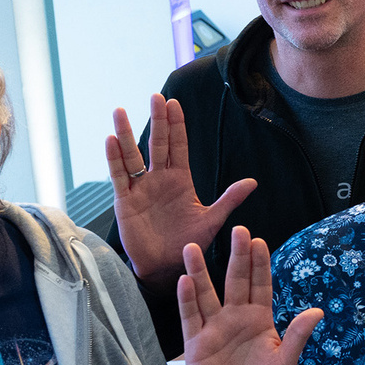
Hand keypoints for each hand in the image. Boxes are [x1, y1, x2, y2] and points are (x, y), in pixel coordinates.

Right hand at [107, 95, 257, 286]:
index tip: (175, 103)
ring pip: (132, 156)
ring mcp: (140, 189)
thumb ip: (229, 199)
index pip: (178, 146)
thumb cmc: (189, 243)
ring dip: (126, 134)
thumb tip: (253, 182)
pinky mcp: (125, 202)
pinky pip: (119, 176)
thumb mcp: (212, 220)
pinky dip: (114, 159)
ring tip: (120, 112)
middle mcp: (159, 179)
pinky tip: (111, 141)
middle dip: (157, 121)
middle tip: (155, 97)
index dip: (176, 126)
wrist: (167, 267)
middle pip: (156, 144)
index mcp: (181, 180)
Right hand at [178, 228, 323, 364]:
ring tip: (192, 248)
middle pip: (235, 281)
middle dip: (237, 257)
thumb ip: (297, 336)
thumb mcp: (285, 361)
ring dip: (199, 271)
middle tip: (237, 230)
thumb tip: (318, 311)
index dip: (260, 264)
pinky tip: (184, 281)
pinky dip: (187, 299)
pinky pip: (190, 317)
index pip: (261, 284)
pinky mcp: (195, 341)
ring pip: (206, 293)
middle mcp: (235, 316)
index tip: (259, 241)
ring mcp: (214, 327)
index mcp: (259, 317)